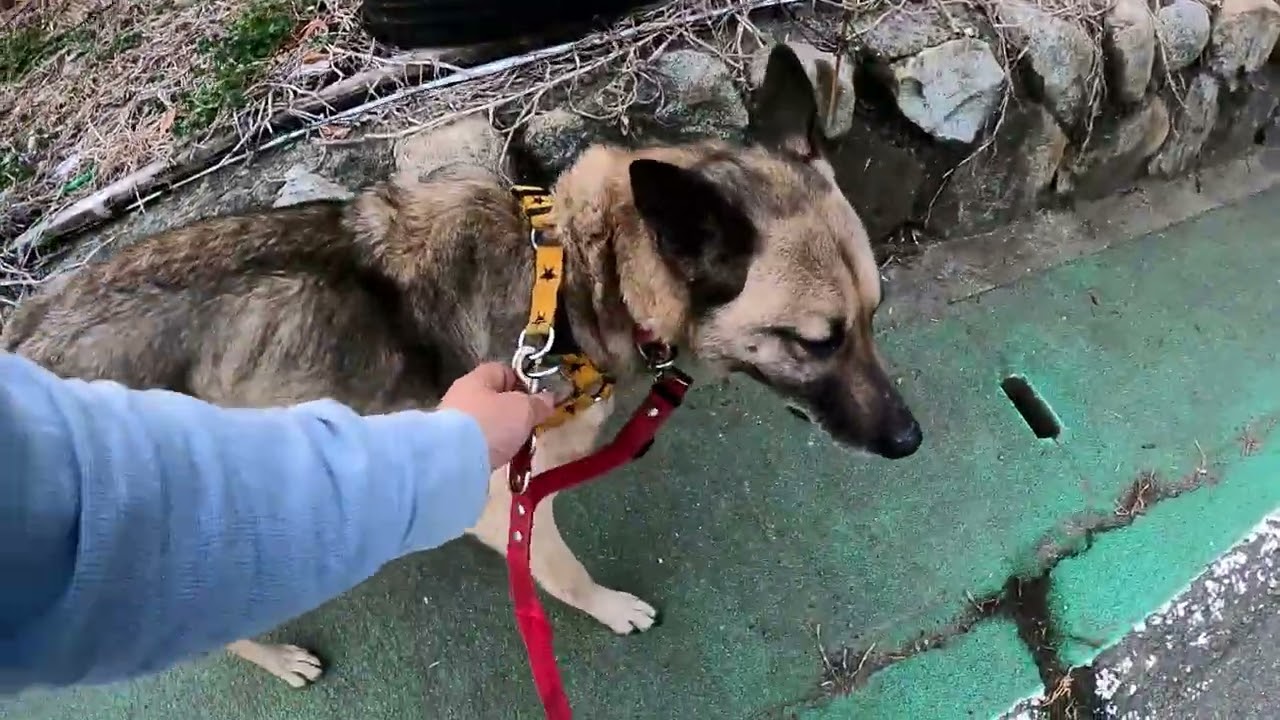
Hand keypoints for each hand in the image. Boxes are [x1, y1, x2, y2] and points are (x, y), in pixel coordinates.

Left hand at [439, 363, 556, 469]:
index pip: (502, 370)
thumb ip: (537, 403)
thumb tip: (548, 398)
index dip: (522, 382)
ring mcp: (452, 423)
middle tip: (531, 426)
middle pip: (494, 399)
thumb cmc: (490, 424)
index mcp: (477, 379)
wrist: (452, 461)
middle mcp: (461, 396)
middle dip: (514, 413)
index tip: (537, 399)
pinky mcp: (449, 448)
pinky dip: (490, 450)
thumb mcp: (523, 410)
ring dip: (502, 434)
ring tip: (518, 447)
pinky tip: (500, 459)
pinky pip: (477, 444)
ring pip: (486, 423)